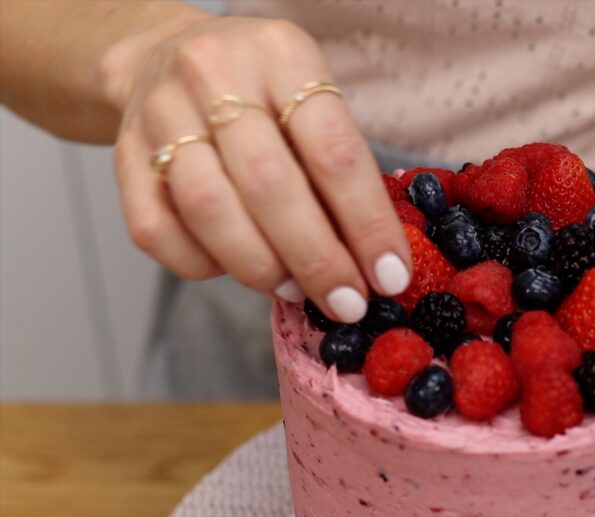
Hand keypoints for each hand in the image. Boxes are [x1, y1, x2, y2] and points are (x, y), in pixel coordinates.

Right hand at [102, 15, 409, 322]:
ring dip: (261, 266)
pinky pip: (157, 231)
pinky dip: (203, 265)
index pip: (333, 151)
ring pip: (209, 209)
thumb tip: (375, 259)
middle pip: (270, 184)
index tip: (389, 277)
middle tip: (347, 302)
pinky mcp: (123, 155)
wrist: (165, 54)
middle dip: (317, 259)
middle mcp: (214, 73)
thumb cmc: (263, 91)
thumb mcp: (312, 98)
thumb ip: (338, 168)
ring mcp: (161, 113)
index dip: (367, 224)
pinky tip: (236, 269)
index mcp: (282, 55)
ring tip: (295, 290)